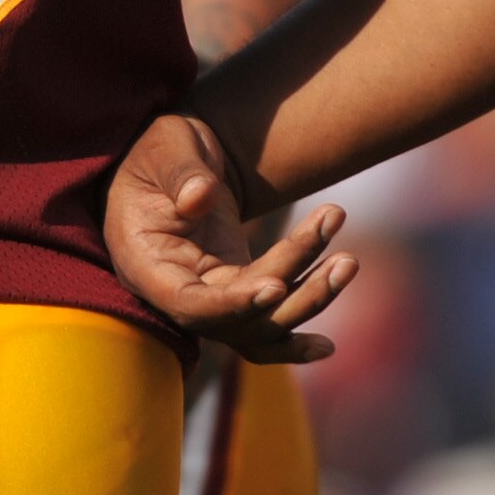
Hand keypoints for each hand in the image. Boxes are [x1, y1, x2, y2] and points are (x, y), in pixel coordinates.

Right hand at [104, 113, 351, 360]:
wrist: (174, 157)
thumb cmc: (161, 149)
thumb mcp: (166, 147)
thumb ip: (181, 172)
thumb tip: (201, 198)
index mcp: (145, 263)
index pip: (186, 302)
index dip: (229, 304)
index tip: (275, 286)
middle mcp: (174, 293)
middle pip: (235, 320)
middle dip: (293, 294)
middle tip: (344, 259)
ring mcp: (207, 297)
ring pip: (259, 324)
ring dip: (308, 300)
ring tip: (349, 262)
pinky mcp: (234, 291)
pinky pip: (264, 321)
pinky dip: (294, 338)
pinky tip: (327, 347)